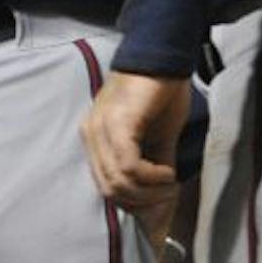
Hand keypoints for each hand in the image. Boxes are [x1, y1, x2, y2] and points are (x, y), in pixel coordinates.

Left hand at [80, 70, 191, 217]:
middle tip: (168, 194)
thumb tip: (160, 204)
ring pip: (118, 182)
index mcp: (95, 139)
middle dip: (143, 202)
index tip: (161, 201)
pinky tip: (167, 172)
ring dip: (149, 192)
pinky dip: (151, 176)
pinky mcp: (117, 123)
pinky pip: (128, 165)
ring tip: (170, 182)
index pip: (105, 187)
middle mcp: (91, 134)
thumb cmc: (160, 94)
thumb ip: (153, 170)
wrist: (164, 58)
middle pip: (110, 190)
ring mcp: (100, 128)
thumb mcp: (158, 140)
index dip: (135, 203)